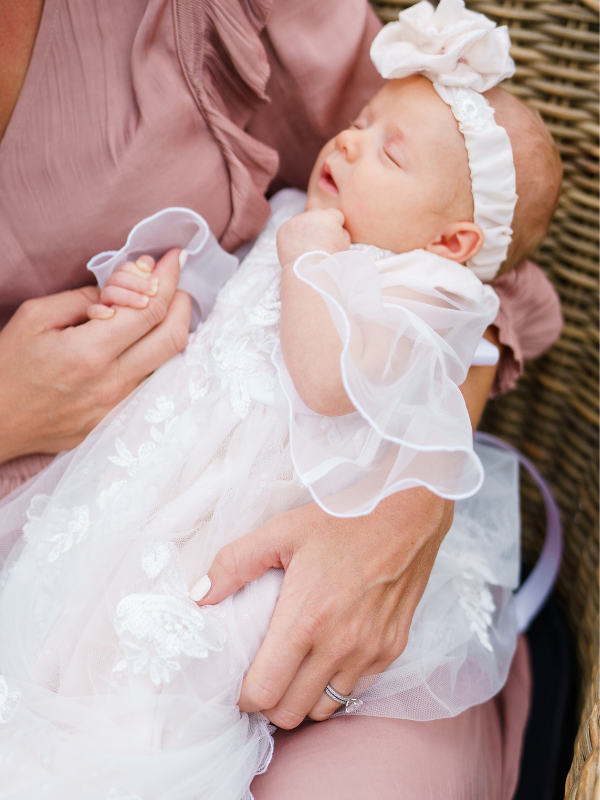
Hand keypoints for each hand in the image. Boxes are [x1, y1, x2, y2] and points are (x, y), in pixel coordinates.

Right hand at [0, 248, 190, 462]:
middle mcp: (111, 384)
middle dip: (182, 302)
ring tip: (156, 308)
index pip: (149, 310)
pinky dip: (152, 356)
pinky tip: (140, 341)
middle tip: (174, 284)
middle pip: (172, 338)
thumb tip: (126, 287)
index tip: (173, 259)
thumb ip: (83, 299)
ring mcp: (116, 408)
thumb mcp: (36, 317)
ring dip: (168, 329)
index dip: (167, 280)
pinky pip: (148, 383)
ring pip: (165, 362)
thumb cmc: (9, 365)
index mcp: (89, 353)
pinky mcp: (115, 422)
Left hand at [193, 489, 452, 727]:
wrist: (407, 513)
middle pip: (291, 713)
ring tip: (293, 672)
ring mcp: (369, 652)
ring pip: (324, 709)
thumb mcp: (282, 531)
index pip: (264, 692)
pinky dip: (335, 685)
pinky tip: (327, 657)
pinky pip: (356, 689)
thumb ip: (234, 564)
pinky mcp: (392, 650)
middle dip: (269, 704)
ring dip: (302, 698)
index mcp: (305, 619)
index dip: (243, 696)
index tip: (239, 681)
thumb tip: (200, 596)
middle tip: (262, 679)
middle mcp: (339, 646)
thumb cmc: (343, 520)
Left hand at [277, 208, 349, 268]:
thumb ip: (342, 231)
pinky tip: (296, 249)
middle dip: (318, 224)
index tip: (332, 237)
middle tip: (318, 241)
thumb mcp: (345, 244)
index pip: (335, 215)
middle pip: (317, 215)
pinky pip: (289, 229)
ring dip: (304, 229)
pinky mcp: (284, 228)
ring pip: (301, 220)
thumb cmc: (329, 259)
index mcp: (329, 216)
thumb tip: (338, 228)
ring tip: (306, 246)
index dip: (334, 226)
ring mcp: (296, 220)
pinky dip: (291, 237)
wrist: (309, 270)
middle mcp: (312, 214)